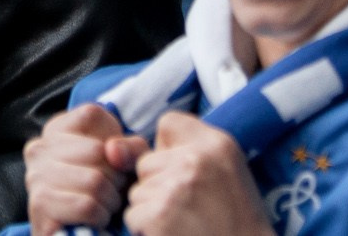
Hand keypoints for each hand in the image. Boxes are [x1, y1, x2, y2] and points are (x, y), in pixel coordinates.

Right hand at [24, 105, 148, 235]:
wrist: (78, 234)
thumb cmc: (103, 193)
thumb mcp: (124, 164)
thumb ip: (130, 148)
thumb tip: (114, 151)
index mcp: (56, 129)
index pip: (92, 114)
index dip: (114, 141)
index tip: (113, 163)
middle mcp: (39, 148)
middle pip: (98, 150)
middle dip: (116, 177)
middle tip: (112, 191)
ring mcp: (36, 176)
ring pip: (95, 180)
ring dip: (110, 200)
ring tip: (104, 205)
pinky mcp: (40, 205)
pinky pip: (86, 206)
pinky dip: (100, 216)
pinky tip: (95, 219)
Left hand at [121, 113, 270, 235]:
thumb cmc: (235, 220)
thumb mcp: (225, 171)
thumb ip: (175, 149)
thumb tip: (112, 149)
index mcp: (217, 143)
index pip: (168, 123)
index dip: (169, 151)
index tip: (189, 175)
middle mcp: (195, 159)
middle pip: (146, 163)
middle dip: (159, 186)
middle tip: (191, 208)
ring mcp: (175, 187)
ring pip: (138, 191)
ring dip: (153, 210)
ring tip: (185, 223)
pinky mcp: (158, 215)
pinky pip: (134, 216)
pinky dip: (148, 230)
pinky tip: (175, 234)